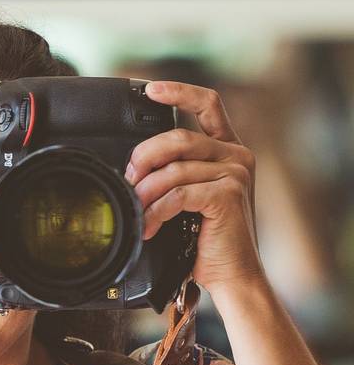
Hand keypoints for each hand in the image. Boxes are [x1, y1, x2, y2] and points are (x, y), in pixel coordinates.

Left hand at [126, 80, 264, 295]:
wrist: (232, 274)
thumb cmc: (206, 240)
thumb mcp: (188, 198)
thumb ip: (173, 174)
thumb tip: (133, 169)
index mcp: (227, 149)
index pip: (208, 105)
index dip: (179, 92)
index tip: (150, 90)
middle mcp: (236, 155)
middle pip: (177, 138)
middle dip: (143, 158)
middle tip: (128, 181)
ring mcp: (234, 174)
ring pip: (173, 169)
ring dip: (145, 192)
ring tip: (137, 210)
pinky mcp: (228, 195)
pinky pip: (177, 194)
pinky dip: (156, 211)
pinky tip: (150, 227)